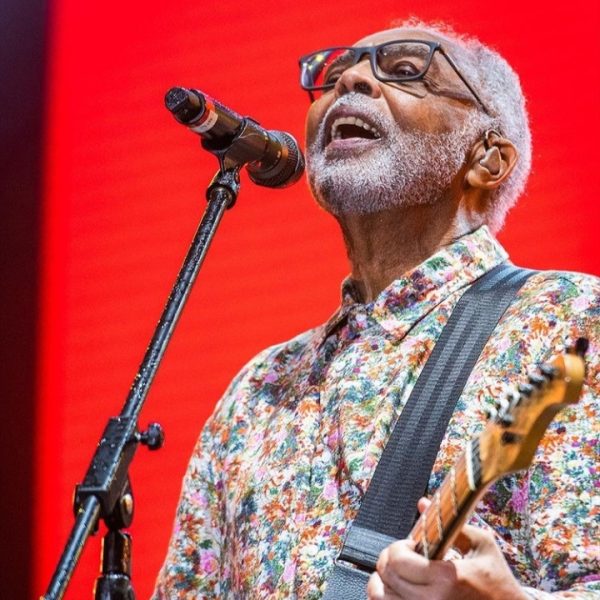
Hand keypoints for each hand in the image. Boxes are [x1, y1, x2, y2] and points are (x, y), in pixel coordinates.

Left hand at [366, 498, 527, 599]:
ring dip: (383, 580)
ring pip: (379, 596)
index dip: (398, 546)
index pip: (397, 559)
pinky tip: (402, 590)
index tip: (413, 546)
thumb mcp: (482, 546)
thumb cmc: (497, 581)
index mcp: (447, 579)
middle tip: (405, 557)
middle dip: (388, 559)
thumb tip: (422, 502)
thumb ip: (452, 524)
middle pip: (384, 576)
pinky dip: (388, 596)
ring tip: (400, 575)